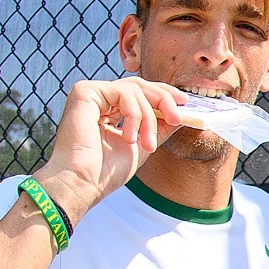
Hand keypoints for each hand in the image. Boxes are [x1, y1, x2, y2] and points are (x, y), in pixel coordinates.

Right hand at [32, 77, 185, 219]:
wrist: (83, 183)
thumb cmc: (106, 171)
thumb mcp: (143, 144)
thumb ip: (160, 127)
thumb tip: (182, 114)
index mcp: (109, 109)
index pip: (140, 92)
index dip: (163, 95)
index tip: (185, 103)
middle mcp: (99, 99)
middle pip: (139, 86)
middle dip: (163, 100)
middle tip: (178, 117)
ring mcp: (90, 93)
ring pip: (134, 90)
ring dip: (148, 118)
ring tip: (147, 144)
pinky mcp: (84, 91)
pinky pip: (122, 92)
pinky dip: (133, 114)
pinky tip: (129, 137)